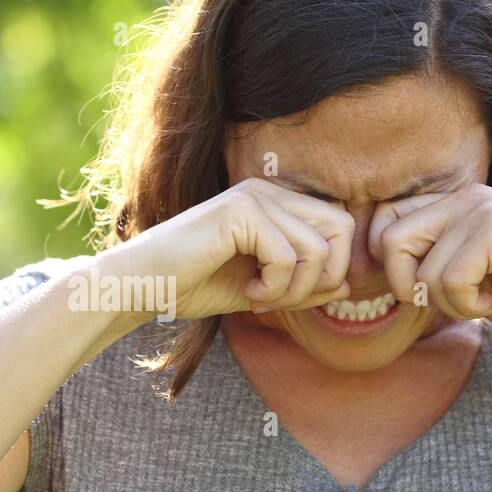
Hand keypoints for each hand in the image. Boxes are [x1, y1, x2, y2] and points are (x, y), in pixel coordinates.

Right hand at [101, 177, 354, 321]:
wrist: (143, 286)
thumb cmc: (192, 286)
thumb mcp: (261, 290)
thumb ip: (303, 286)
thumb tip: (348, 286)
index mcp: (275, 202)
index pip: (339, 227)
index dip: (330, 269)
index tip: (292, 296)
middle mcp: (269, 190)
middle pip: (342, 229)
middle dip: (323, 277)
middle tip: (283, 300)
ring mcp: (255, 196)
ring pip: (318, 247)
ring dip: (295, 289)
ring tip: (260, 298)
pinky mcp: (241, 212)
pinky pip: (288, 257)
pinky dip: (274, 287)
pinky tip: (247, 293)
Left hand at [367, 184, 491, 319]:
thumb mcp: (476, 269)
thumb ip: (435, 265)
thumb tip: (387, 286)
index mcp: (452, 202)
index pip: (384, 224)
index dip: (389, 265)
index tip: (420, 292)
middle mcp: (461, 198)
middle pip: (388, 243)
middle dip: (407, 285)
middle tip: (448, 301)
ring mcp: (479, 210)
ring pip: (422, 272)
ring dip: (449, 304)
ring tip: (484, 301)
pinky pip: (451, 280)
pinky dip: (469, 305)